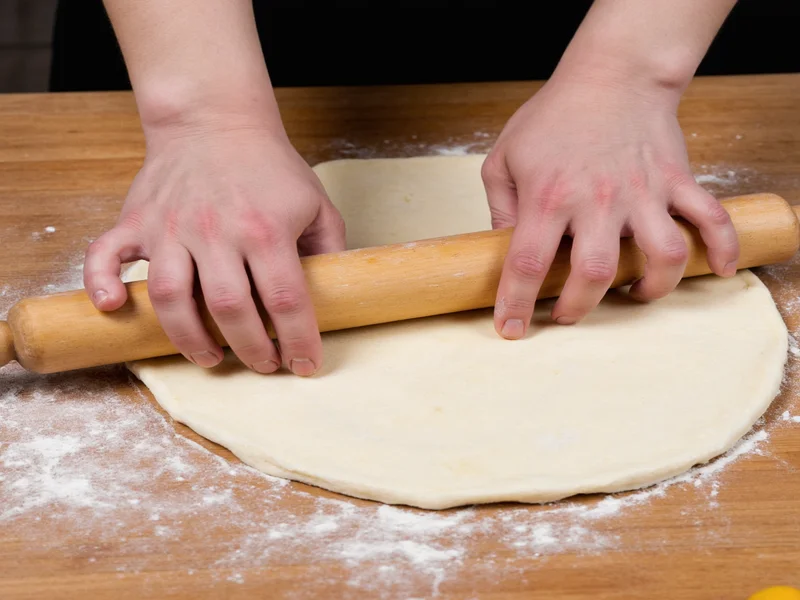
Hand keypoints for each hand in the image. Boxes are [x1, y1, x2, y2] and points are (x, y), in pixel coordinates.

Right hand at [83, 122, 345, 375]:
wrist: (215, 119)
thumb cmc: (269, 166)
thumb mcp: (316, 203)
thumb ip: (329, 250)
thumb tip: (337, 296)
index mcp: (266, 228)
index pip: (285, 299)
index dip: (298, 340)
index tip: (303, 366)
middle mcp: (216, 230)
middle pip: (229, 308)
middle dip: (249, 349)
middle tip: (262, 364)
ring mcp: (171, 226)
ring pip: (171, 296)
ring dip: (189, 337)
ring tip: (211, 356)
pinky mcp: (137, 220)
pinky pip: (106, 255)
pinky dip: (102, 284)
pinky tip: (116, 308)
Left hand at [481, 77, 738, 338]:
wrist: (612, 74)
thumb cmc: (552, 116)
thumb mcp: (504, 158)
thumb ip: (499, 207)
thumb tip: (503, 249)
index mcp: (548, 196)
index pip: (528, 264)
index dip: (516, 304)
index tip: (512, 330)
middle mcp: (597, 200)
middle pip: (594, 273)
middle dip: (578, 307)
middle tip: (567, 313)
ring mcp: (642, 191)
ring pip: (660, 255)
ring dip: (650, 288)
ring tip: (632, 294)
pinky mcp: (676, 180)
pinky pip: (709, 218)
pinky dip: (720, 248)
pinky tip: (716, 270)